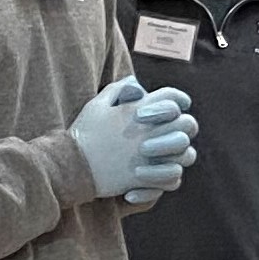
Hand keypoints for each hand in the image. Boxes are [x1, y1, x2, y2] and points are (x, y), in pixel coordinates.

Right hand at [71, 77, 196, 203]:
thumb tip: (134, 82)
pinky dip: (170, 177)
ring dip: (180, 155)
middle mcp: (147, 131)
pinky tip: (161, 175)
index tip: (181, 106)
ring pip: (185, 153)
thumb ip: (117, 91)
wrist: (70, 165)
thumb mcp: (96, 106)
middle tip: (176, 134)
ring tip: (170, 157)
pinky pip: (173, 177)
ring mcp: (147, 155)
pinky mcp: (144, 176)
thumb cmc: (83, 134)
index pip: (173, 98)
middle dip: (184, 128)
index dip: (180, 100)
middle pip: (187, 124)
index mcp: (138, 111)